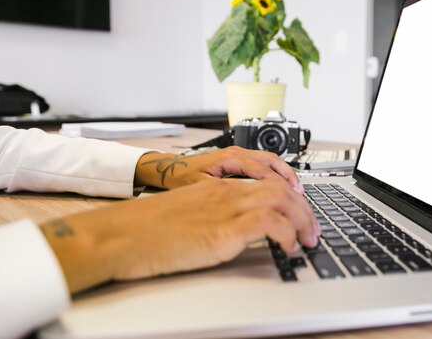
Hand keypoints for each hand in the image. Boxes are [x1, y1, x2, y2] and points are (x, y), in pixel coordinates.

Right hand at [40, 177, 319, 293]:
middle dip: (305, 209)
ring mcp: (224, 209)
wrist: (118, 235)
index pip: (267, 183)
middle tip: (313, 232)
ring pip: (281, 201)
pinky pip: (268, 223)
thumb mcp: (187, 217)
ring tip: (308, 242)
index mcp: (217, 188)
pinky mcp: (221, 231)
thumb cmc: (144, 230)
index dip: (292, 197)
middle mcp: (225, 193)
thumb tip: (233, 232)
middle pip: (280, 189)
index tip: (302, 213)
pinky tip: (289, 248)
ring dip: (303, 221)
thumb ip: (212, 217)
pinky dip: (286, 233)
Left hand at [134, 146, 303, 192]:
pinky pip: (264, 165)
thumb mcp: (199, 187)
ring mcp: (239, 155)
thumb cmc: (180, 178)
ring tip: (298, 195)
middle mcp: (237, 153)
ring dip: (286, 177)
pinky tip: (283, 189)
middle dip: (290, 180)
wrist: (166, 169)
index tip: (291, 199)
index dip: (279, 185)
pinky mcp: (239, 161)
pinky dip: (277, 175)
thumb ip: (221, 192)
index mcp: (229, 158)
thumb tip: (243, 202)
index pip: (262, 169)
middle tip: (301, 199)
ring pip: (271, 162)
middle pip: (272, 162)